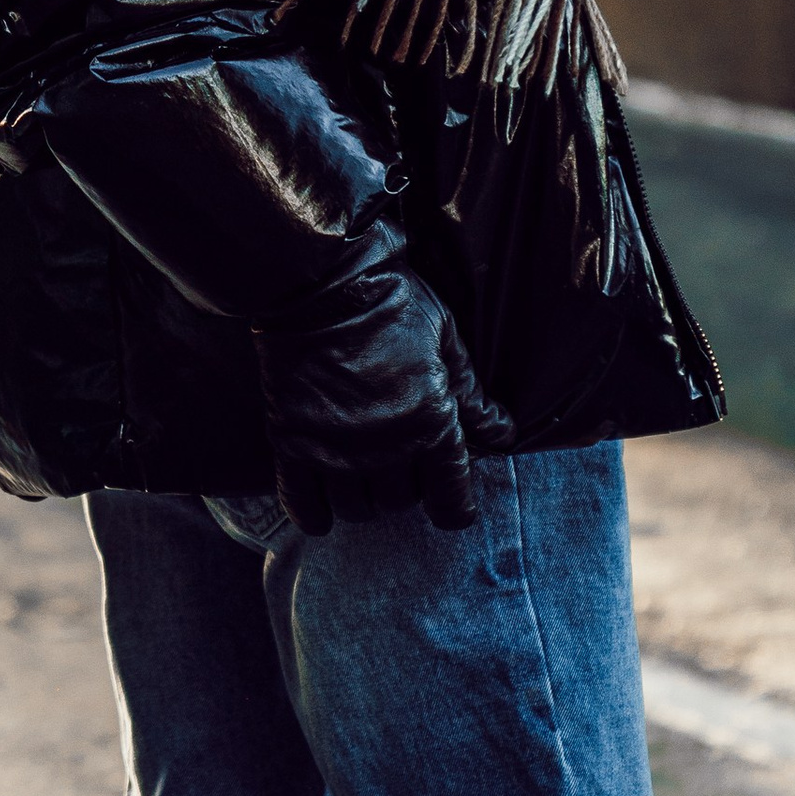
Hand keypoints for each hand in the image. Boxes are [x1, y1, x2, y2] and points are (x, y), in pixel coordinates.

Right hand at [252, 227, 511, 534]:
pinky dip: (313, 514)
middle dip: (406, 489)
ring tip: (362, 474)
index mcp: (431, 423)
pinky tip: (321, 506)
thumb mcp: (445, 343)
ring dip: (363, 499)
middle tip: (401, 463)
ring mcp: (336, 449)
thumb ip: (471, 397)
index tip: (448, 500)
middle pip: (400, 504)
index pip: (451, 503)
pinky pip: (303, 504)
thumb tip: (502, 434)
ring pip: (356, 509)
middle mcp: (386, 447)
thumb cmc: (392, 303)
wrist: (321, 281)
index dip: (453, 507)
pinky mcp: (292, 442)